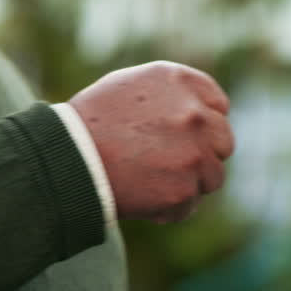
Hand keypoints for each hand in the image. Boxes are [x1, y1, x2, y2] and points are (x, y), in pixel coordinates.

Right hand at [69, 61, 234, 222]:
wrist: (66, 160)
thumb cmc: (91, 123)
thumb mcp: (130, 86)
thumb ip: (173, 94)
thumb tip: (208, 110)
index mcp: (181, 82)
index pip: (219, 106)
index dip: (204, 124)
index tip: (186, 136)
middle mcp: (194, 114)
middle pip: (223, 142)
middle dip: (202, 154)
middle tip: (167, 164)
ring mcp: (193, 153)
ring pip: (212, 177)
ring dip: (189, 183)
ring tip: (152, 183)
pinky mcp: (184, 188)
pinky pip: (190, 204)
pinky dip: (171, 208)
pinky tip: (144, 199)